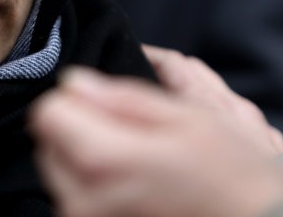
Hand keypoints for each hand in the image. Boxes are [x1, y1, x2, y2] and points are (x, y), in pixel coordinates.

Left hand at [28, 66, 282, 216]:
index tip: (106, 103)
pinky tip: (140, 188)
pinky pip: (76, 199)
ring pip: (60, 172)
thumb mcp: (188, 119)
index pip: (47, 113)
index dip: (76, 99)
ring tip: (143, 165)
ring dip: (88, 159)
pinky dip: (97, 187)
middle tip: (135, 136)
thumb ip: (122, 98)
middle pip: (47, 143)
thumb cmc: (235, 178)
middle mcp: (83, 200)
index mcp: (103, 160)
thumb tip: (73, 83)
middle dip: (81, 129)